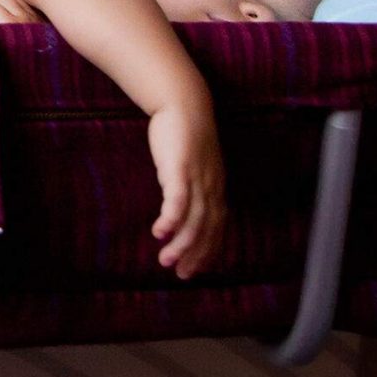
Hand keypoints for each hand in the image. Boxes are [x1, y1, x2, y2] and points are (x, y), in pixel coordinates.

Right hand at [147, 103, 224, 278]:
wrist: (183, 102)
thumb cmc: (185, 132)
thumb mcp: (193, 163)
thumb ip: (192, 183)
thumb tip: (181, 202)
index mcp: (216, 187)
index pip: (217, 227)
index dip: (208, 250)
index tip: (195, 268)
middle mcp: (211, 186)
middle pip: (208, 229)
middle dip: (195, 254)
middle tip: (181, 274)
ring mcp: (197, 178)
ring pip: (194, 220)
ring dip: (182, 244)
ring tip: (166, 261)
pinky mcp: (180, 168)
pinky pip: (177, 200)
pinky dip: (171, 219)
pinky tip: (159, 232)